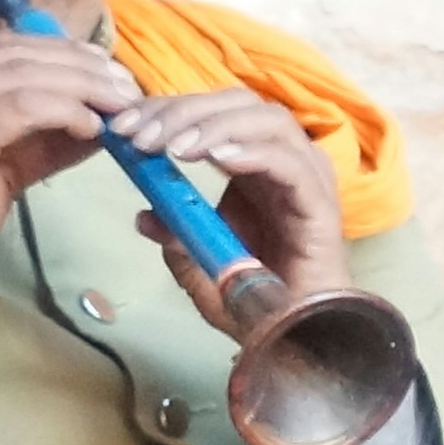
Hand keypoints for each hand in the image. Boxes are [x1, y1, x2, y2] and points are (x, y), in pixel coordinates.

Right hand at [0, 22, 138, 274]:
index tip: (105, 65)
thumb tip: (103, 107)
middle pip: (16, 54)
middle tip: (126, 85)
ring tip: (121, 104)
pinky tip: (92, 127)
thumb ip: (44, 127)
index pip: (1, 45)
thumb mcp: (1, 156)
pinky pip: (22, 108)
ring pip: (24, 75)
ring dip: (84, 86)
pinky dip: (65, 110)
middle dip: (81, 65)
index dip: (60, 49)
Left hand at [102, 85, 353, 332]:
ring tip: (173, 149)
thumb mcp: (201, 267)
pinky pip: (290, 162)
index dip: (167, 109)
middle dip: (183, 111)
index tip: (121, 127)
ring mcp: (308, 180)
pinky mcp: (322, 204)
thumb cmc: (258, 305)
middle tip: (140, 137)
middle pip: (239, 104)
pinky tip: (216, 159)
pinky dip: (252, 152)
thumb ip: (176, 237)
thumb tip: (143, 216)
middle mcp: (286, 163)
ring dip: (213, 126)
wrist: (295, 340)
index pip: (214, 112)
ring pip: (267, 121)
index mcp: (257, 168)